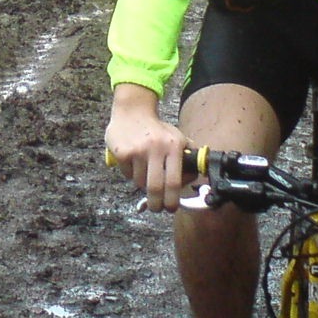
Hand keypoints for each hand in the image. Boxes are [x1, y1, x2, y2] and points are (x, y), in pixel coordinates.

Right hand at [105, 84, 194, 210]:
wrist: (132, 110)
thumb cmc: (157, 129)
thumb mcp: (176, 137)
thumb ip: (187, 156)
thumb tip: (194, 178)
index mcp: (174, 146)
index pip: (174, 181)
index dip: (173, 199)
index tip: (171, 207)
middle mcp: (156, 148)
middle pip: (156, 188)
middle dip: (156, 204)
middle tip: (157, 208)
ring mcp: (138, 150)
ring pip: (140, 182)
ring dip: (142, 184)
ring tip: (143, 172)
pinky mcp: (122, 152)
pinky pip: (127, 174)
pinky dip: (130, 173)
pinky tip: (132, 161)